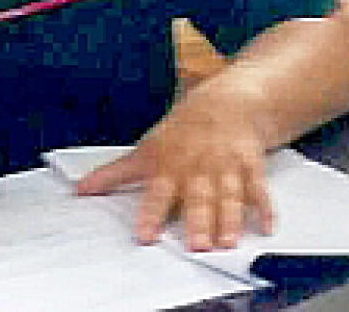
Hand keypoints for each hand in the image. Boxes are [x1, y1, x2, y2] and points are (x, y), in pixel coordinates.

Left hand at [74, 92, 273, 250]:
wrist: (227, 102)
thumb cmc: (183, 130)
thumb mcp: (147, 148)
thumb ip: (116, 173)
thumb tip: (81, 189)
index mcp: (170, 166)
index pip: (157, 193)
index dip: (151, 214)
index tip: (146, 235)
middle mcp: (198, 168)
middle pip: (198, 198)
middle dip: (199, 222)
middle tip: (198, 246)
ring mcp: (226, 167)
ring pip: (228, 196)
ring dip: (230, 219)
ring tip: (228, 242)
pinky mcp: (249, 166)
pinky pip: (258, 188)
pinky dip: (265, 208)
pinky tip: (266, 226)